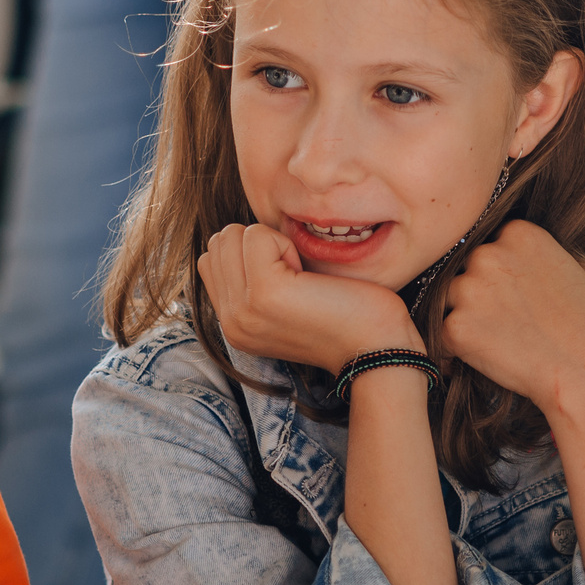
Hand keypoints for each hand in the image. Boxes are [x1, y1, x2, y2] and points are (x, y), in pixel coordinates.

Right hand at [199, 223, 418, 374]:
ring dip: (271, 243)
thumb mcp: (284, 301)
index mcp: (233, 324)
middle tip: (297, 278)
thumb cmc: (344, 315)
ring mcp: (242, 310)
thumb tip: (240, 236)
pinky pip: (256, 235)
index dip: (251, 254)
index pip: (210, 259)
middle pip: (218, 243)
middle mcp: (230, 322)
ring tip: (301, 278)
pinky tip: (308, 277)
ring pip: (232, 236)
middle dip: (259, 244)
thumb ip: (252, 278)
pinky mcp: (263, 294)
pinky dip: (286, 243)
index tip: (288, 280)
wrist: (375, 348)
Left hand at [437, 221, 584, 413]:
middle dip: (479, 294)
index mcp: (519, 232)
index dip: (500, 273)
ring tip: (501, 342)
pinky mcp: (456, 327)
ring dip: (467, 318)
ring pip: (450, 300)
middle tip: (505, 322)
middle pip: (466, 269)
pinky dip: (456, 350)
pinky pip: (443, 335)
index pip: (492, 245)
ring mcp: (468, 289)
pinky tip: (486, 359)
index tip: (514, 295)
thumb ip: (548, 253)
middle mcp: (488, 253)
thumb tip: (532, 257)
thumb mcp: (581, 268)